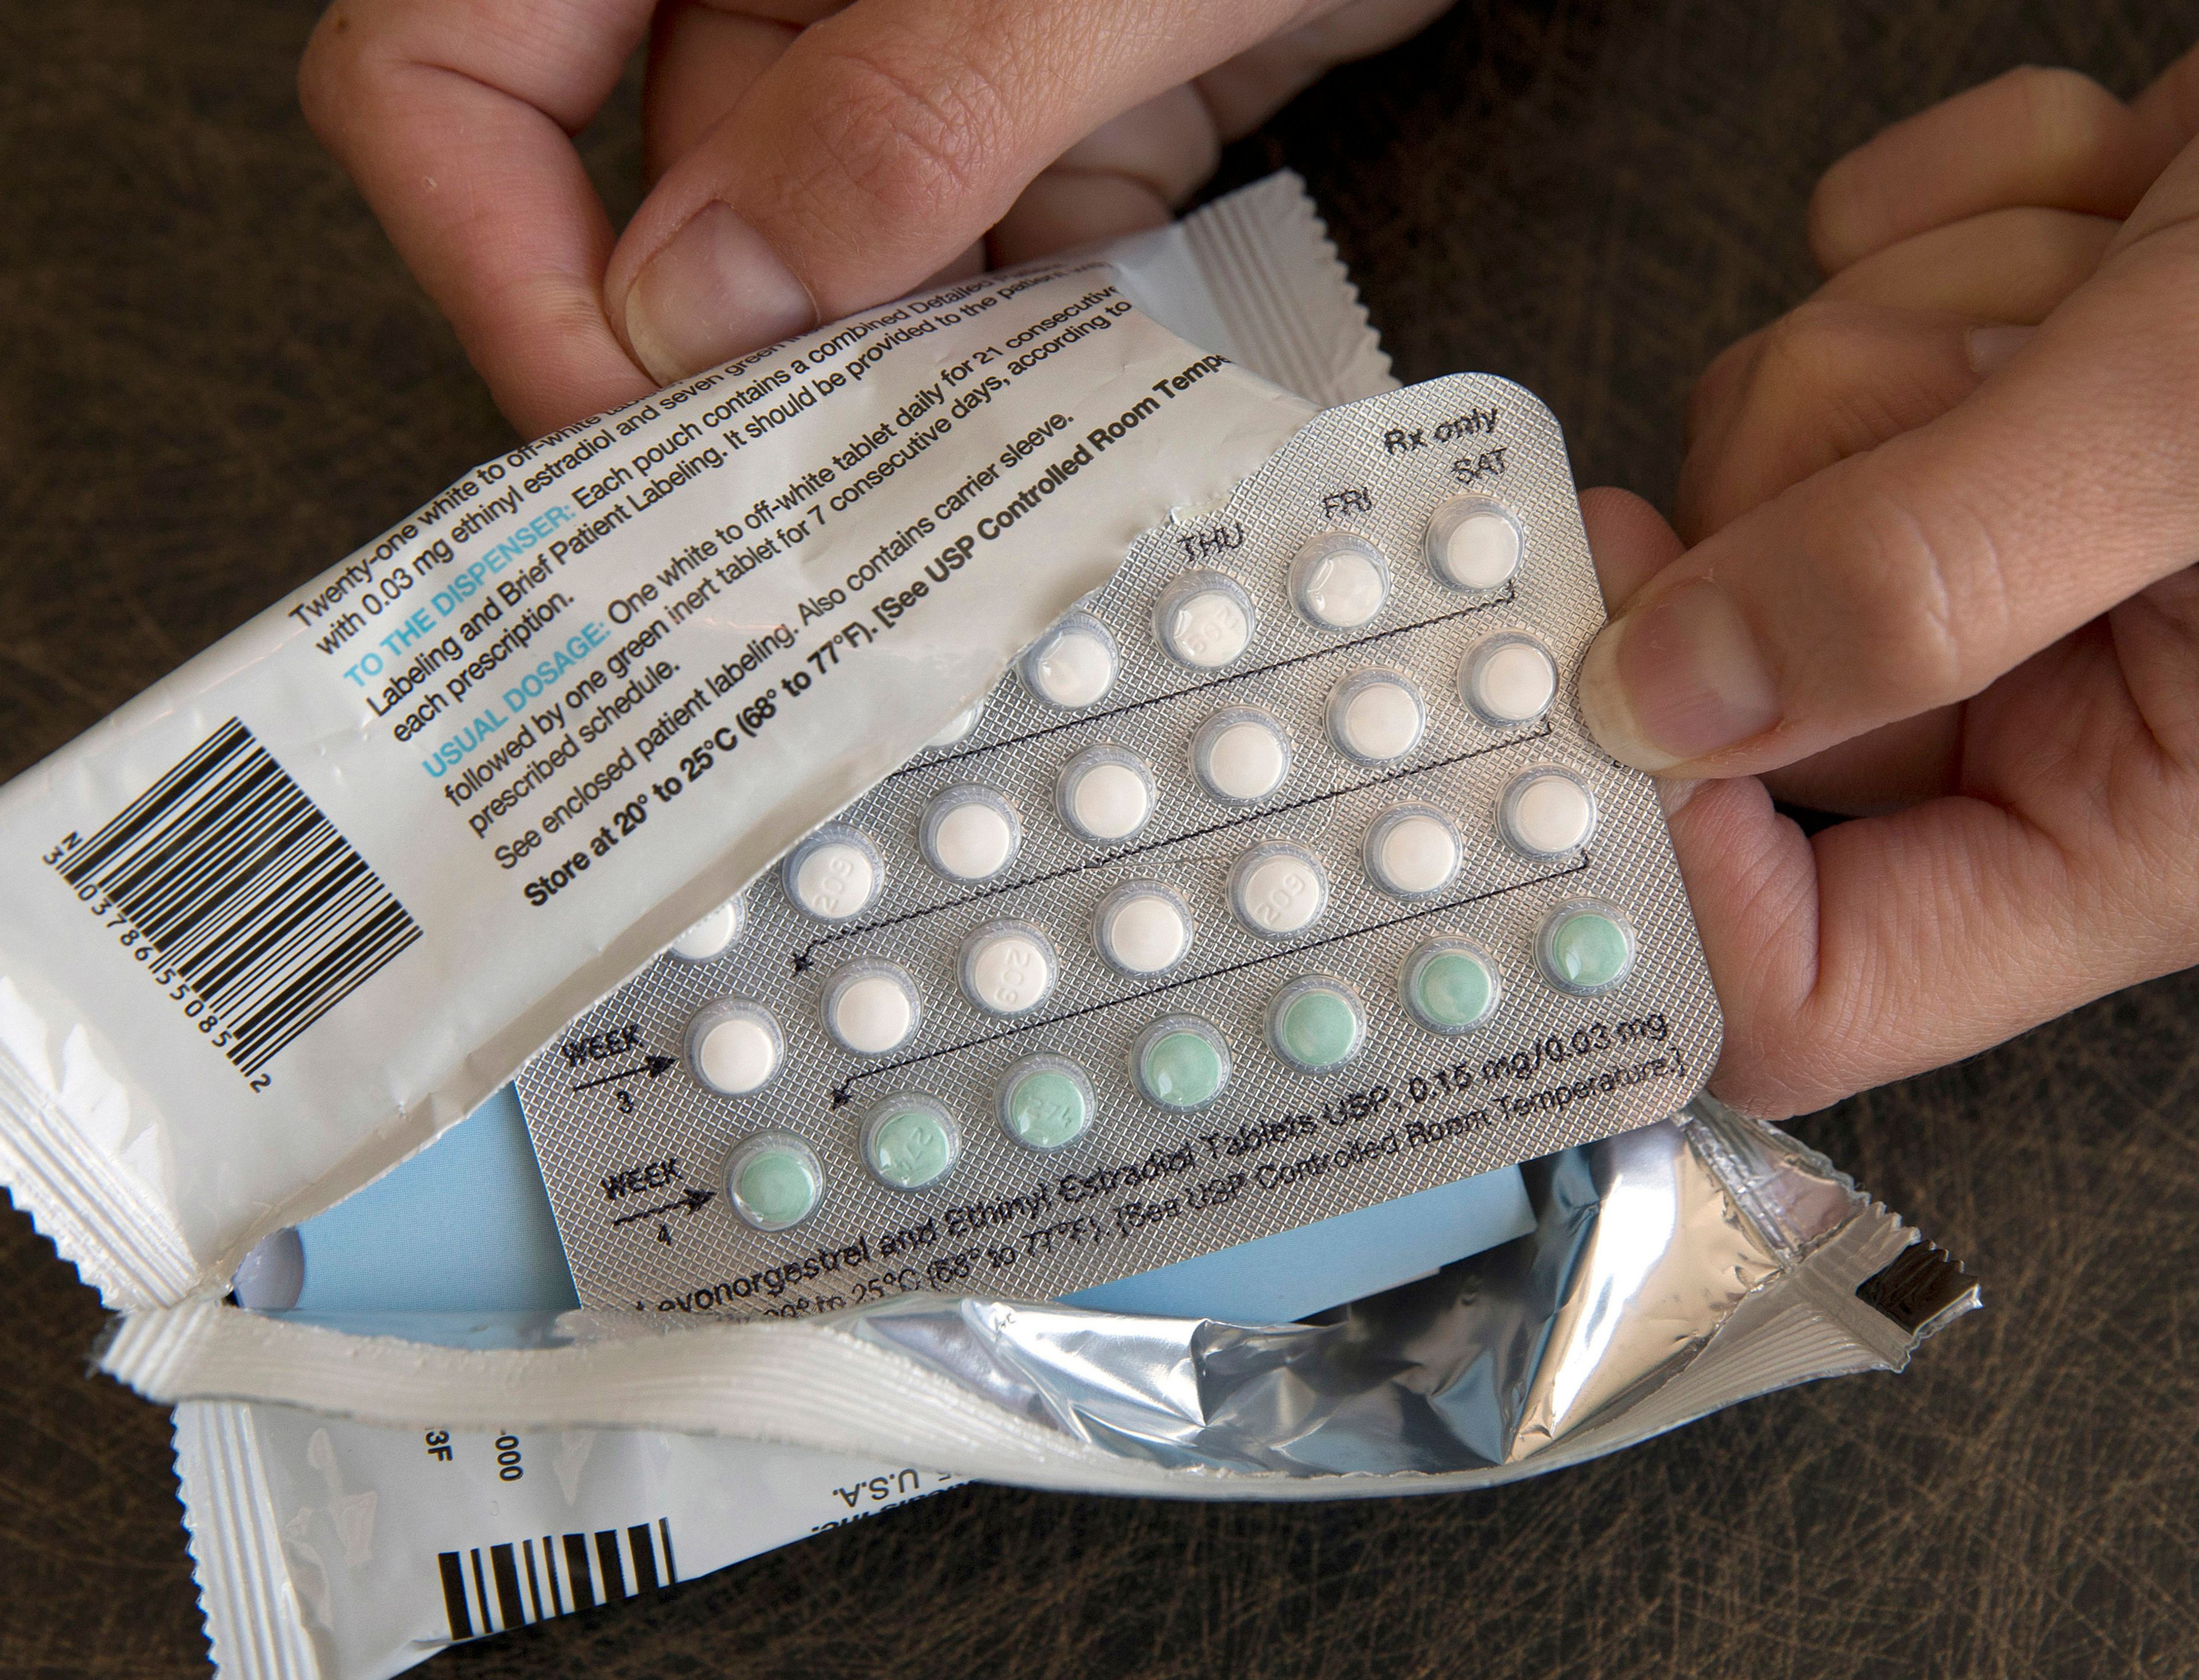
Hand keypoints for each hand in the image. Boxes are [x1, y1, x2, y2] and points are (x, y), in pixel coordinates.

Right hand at [300, 0, 1448, 436]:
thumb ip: (903, 109)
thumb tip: (702, 306)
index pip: (452, 66)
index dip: (498, 264)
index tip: (621, 431)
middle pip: (655, 217)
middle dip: (722, 394)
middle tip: (798, 557)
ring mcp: (909, 51)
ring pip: (824, 278)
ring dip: (883, 408)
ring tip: (949, 533)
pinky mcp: (1039, 114)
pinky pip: (977, 272)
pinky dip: (1012, 366)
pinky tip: (1055, 445)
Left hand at [1575, 54, 2198, 1117]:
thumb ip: (1920, 583)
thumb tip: (1660, 699)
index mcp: (2123, 817)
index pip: (1810, 985)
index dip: (1669, 874)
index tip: (1595, 692)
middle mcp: (2050, 702)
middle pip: (1741, 675)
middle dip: (1833, 477)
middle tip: (2002, 377)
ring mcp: (1999, 543)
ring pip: (1760, 460)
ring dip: (1913, 320)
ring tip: (2123, 277)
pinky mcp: (1977, 388)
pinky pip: (1825, 295)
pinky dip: (1952, 212)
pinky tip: (2115, 208)